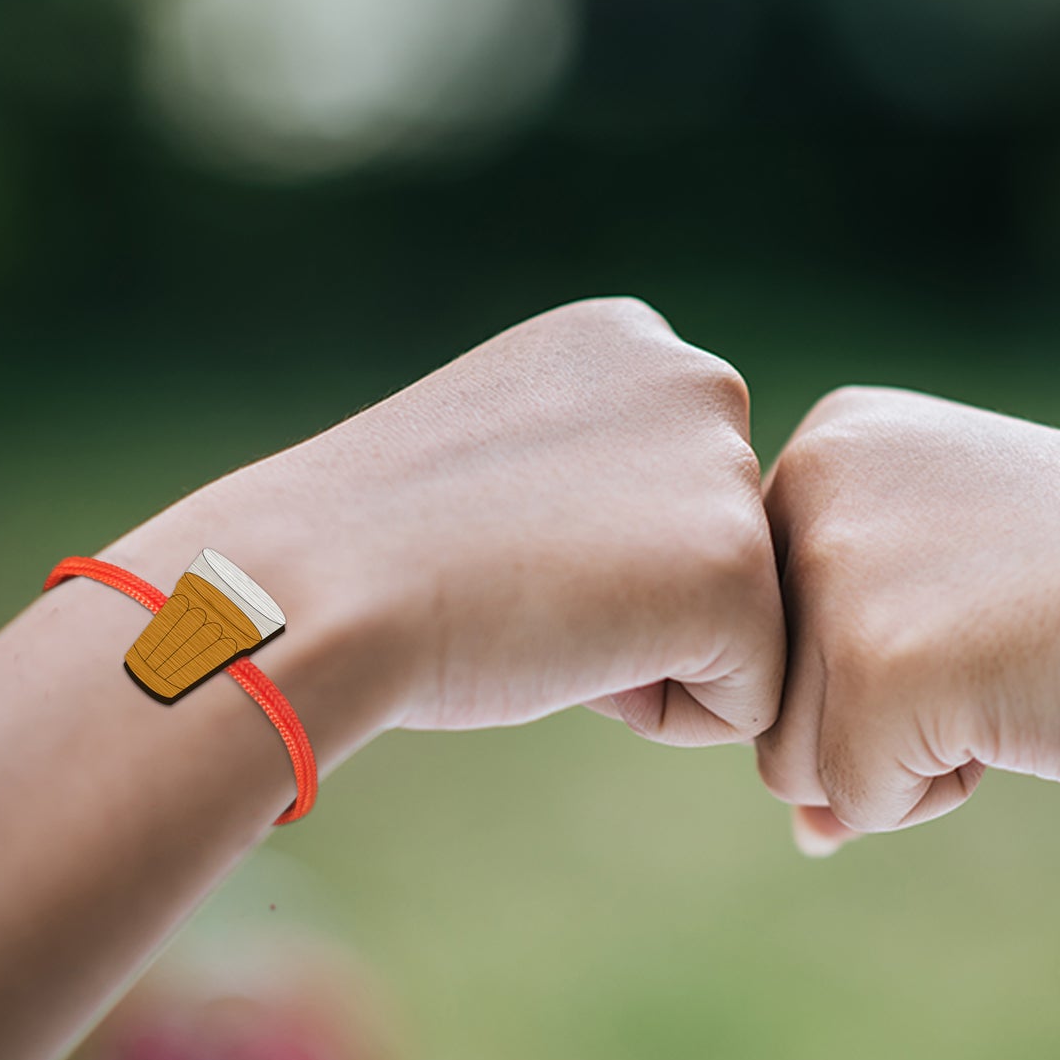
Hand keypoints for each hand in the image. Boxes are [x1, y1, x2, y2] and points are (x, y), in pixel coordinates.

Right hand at [107, 298, 783, 750]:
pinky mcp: (736, 570)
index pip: (676, 502)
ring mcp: (724, 471)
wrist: (310, 588)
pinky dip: (666, 718)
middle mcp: (698, 378)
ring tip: (537, 616)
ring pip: (739, 632)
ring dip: (646, 658)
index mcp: (634, 341)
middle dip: (632, 608)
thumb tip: (657, 551)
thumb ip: (594, 475)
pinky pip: (748, 702)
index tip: (497, 545)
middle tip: (515, 586)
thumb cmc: (371, 549)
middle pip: (718, 562)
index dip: (589, 560)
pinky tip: (569, 659)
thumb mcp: (505, 463)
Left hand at [755, 386, 1059, 851]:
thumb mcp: (966, 592)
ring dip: (903, 758)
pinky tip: (1019, 713)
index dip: (878, 658)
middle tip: (1006, 649)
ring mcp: (836, 569)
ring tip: (1009, 677)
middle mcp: (813, 479)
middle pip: (767, 688)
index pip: (773, 616)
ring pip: (788, 757)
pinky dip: (935, 794)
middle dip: (879, 718)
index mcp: (835, 436)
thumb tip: (804, 825)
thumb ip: (853, 672)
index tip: (987, 609)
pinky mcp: (869, 667)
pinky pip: (850, 800)